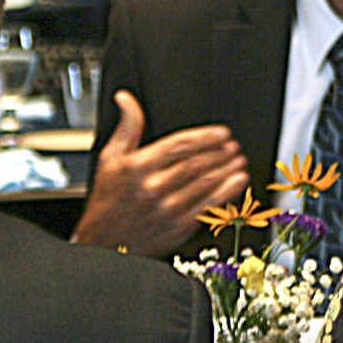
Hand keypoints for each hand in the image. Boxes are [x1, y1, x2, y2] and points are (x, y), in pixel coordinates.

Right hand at [73, 90, 248, 257]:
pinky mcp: (177, 227)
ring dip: (226, 169)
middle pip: (196, 163)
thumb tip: (126, 99)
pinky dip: (226, 192)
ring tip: (238, 160)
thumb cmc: (108, 199)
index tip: (222, 133)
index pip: (179, 145)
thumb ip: (126, 127)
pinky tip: (236, 182)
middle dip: (219, 152)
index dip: (205, 137)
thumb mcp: (110, 158)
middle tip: (233, 145)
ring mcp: (167, 209)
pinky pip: (207, 206)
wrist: (104, 242)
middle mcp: (154, 187)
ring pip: (205, 183)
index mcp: (138, 167)